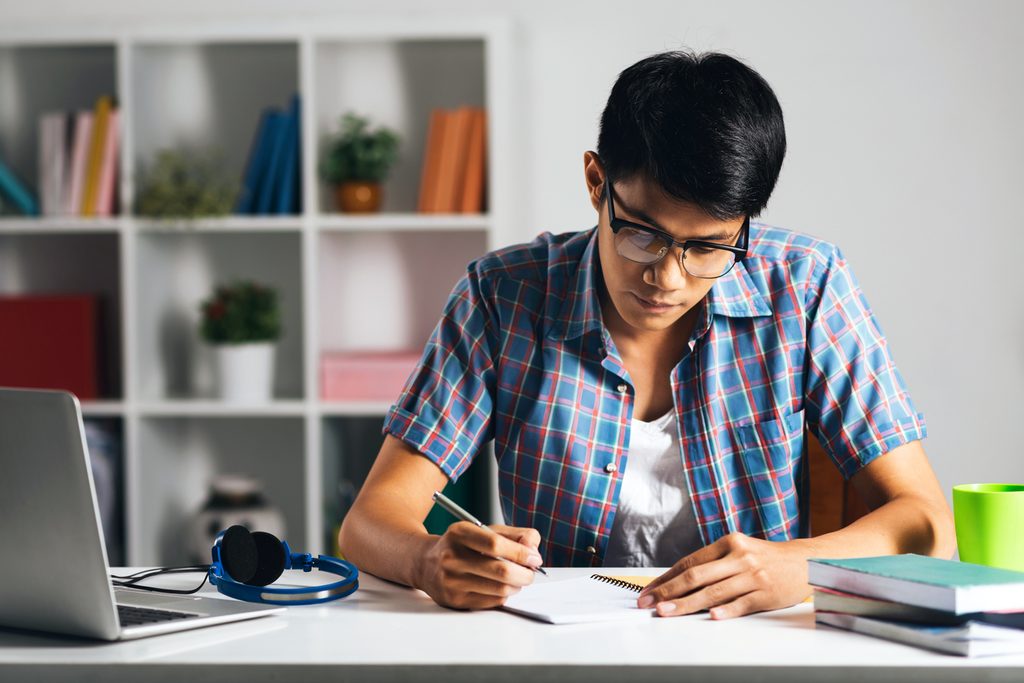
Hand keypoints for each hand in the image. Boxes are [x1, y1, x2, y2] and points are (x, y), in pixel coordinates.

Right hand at [414, 523, 543, 609]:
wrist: (426, 563)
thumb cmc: (462, 545)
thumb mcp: (484, 530)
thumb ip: (514, 535)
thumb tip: (533, 550)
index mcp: (459, 533)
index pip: (495, 544)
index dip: (521, 553)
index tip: (534, 558)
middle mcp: (451, 557)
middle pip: (501, 571)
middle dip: (525, 574)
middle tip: (531, 572)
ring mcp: (451, 581)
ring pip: (500, 590)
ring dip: (517, 586)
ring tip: (517, 579)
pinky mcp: (454, 600)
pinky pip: (492, 602)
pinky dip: (504, 595)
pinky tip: (501, 587)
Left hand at [636, 532, 811, 618]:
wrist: (805, 562)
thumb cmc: (765, 559)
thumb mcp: (739, 551)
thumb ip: (713, 564)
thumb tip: (677, 581)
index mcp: (728, 543)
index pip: (689, 562)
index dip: (666, 578)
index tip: (649, 591)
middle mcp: (739, 556)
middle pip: (696, 576)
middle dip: (669, 591)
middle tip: (649, 603)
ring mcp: (753, 575)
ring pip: (714, 592)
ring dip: (687, 604)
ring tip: (667, 612)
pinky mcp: (766, 593)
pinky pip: (742, 603)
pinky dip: (726, 610)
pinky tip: (711, 617)